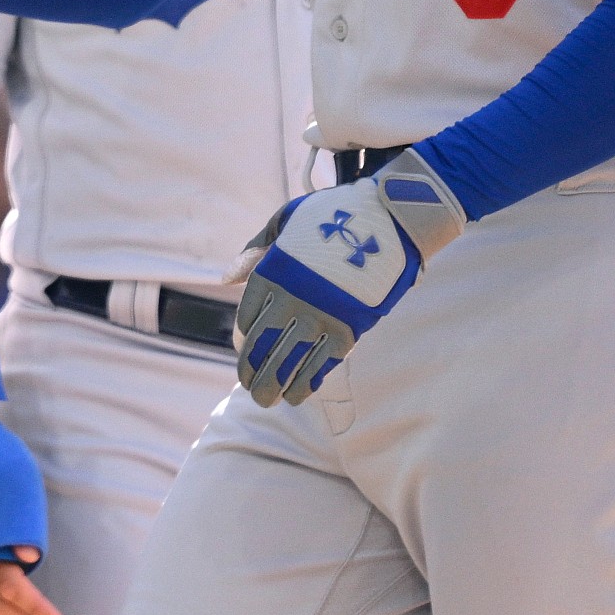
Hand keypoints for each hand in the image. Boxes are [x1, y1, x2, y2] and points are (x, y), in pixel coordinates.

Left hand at [229, 148, 466, 407]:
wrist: (388, 218)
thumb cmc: (333, 215)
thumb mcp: (285, 219)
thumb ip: (255, 249)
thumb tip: (226, 279)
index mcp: (273, 269)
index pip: (248, 314)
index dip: (244, 336)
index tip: (245, 347)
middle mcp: (293, 296)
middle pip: (262, 343)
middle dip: (252, 371)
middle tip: (250, 388)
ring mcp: (321, 314)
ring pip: (289, 360)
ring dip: (274, 384)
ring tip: (266, 399)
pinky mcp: (349, 327)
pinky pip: (322, 363)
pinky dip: (307, 382)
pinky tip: (297, 395)